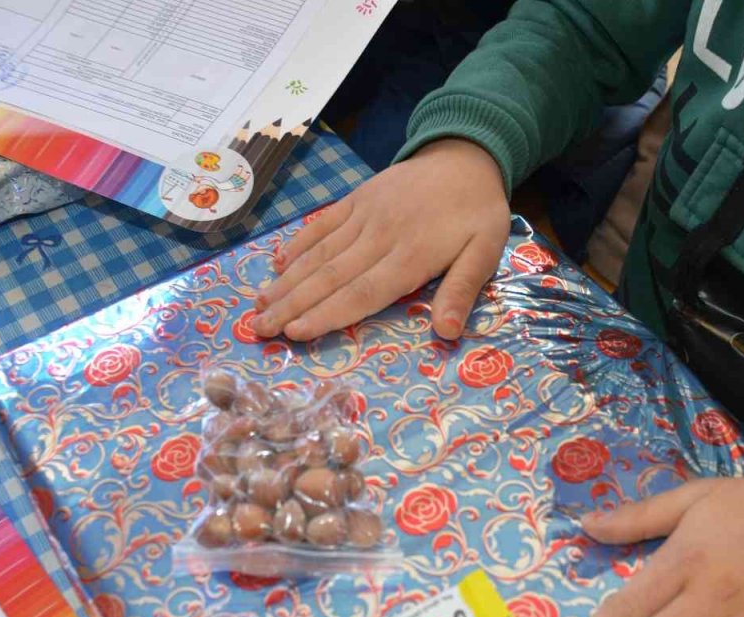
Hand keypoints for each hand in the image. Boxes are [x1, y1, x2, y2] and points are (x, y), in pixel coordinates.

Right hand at [252, 139, 510, 340]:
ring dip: (286, 282)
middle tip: (258, 329)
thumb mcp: (486, 252)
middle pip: (330, 277)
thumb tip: (446, 333)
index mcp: (412, 255)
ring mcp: (363, 215)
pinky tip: (275, 265)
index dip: (328, 314)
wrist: (465, 156)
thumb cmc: (477, 212)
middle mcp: (380, 236)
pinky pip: (321, 225)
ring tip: (257, 306)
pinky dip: (297, 245)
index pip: (363, 292)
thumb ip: (463, 290)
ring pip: (319, 254)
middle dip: (292, 306)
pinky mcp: (355, 200)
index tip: (296, 334)